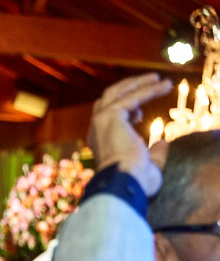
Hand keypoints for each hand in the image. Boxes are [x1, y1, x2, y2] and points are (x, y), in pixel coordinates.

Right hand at [88, 73, 173, 195]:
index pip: (108, 117)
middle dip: (130, 88)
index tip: (140, 115)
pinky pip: (132, 97)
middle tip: (152, 82)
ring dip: (139, 83)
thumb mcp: (148, 165)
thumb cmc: (135, 181)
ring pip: (117, 92)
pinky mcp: (110, 115)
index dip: (124, 112)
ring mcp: (101, 120)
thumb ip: (155, 154)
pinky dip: (149, 90)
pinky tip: (164, 86)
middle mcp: (97, 129)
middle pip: (109, 99)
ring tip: (159, 79)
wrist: (126, 181)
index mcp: (100, 141)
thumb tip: (164, 143)